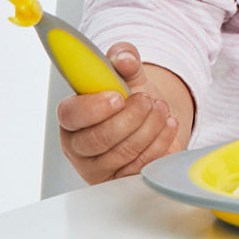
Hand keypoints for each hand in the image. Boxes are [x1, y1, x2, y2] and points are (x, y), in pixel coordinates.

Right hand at [57, 42, 191, 183]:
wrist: (153, 117)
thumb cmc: (132, 96)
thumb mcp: (129, 73)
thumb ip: (124, 58)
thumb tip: (124, 59)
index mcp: (73, 116)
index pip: (71, 115)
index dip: (95, 107)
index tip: (119, 97)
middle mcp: (80, 145)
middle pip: (99, 139)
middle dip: (131, 117)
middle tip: (148, 100)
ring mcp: (99, 167)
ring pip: (123, 153)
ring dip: (150, 126)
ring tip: (161, 108)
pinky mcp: (121, 180)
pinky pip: (141, 167)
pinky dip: (160, 143)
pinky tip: (167, 126)